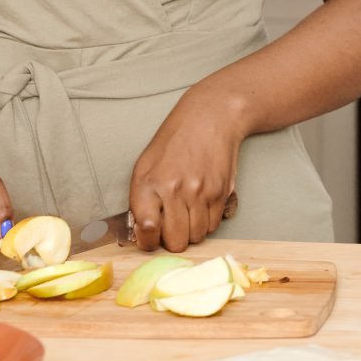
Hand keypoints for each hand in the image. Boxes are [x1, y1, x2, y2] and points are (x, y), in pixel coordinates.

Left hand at [127, 87, 250, 250]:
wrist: (210, 118)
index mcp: (149, 183)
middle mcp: (174, 190)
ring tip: (188, 209)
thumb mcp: (145, 165)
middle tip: (172, 223)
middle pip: (176, 242)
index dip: (148, 241)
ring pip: (197, 237)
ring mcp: (200, 192)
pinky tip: (202, 203)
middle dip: (173, 238)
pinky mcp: (221, 193)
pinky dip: (208, 220)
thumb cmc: (174, 141)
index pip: (147, 230)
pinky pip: (214, 225)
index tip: (150, 237)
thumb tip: (140, 233)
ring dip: (192, 230)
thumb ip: (140, 200)